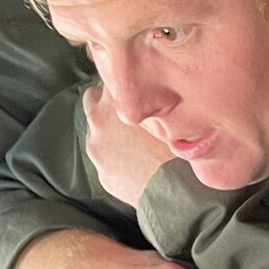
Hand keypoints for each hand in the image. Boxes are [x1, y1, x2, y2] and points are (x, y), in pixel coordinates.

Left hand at [83, 83, 173, 208]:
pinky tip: (135, 164)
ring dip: (109, 133)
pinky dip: (115, 159)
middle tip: (127, 113)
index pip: (109, 76)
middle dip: (106, 103)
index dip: (121, 83)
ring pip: (96, 131)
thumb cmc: (176, 151)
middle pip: (92, 98)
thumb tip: (143, 95)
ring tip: (134, 145)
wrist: (175, 191)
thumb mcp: (163, 115)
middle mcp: (99, 119)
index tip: (129, 87)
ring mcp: (96, 146)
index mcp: (115, 100)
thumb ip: (145, 101)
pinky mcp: (100, 171)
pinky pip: (105, 158)